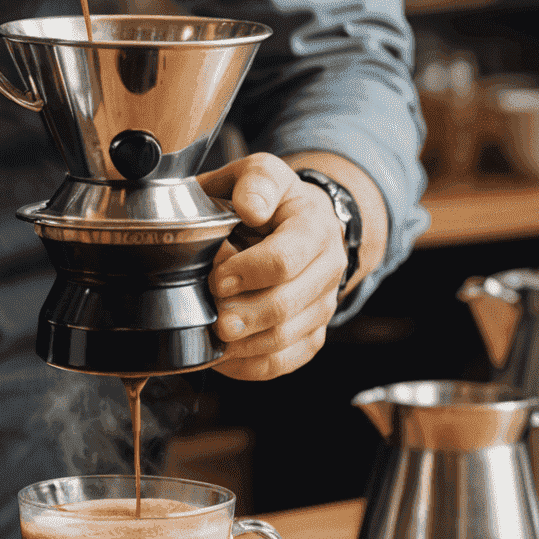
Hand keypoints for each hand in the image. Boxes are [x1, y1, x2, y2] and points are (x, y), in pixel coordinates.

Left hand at [196, 153, 346, 381]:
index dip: (248, 272)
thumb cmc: (266, 198)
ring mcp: (323, 302)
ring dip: (243, 343)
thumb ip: (255, 182)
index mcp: (313, 225)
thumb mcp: (260, 173)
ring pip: (286, 338)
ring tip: (212, 335)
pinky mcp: (312, 332)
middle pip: (286, 305)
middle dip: (243, 315)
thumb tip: (251, 206)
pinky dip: (250, 365)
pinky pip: (285, 361)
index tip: (216, 278)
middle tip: (211, 316)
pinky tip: (223, 355)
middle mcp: (327, 266)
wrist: (295, 221)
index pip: (286, 258)